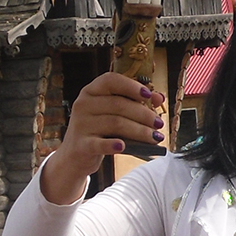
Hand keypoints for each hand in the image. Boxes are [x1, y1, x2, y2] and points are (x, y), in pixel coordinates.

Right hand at [40, 72, 164, 202]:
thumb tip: (159, 97)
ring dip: (139, 131)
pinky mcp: (81, 145)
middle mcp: (83, 104)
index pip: (111, 80)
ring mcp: (81, 124)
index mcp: (91, 91)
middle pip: (118, 105)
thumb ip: (134, 103)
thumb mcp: (113, 114)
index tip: (149, 95)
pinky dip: (112, 145)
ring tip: (154, 138)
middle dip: (143, 114)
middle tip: (159, 124)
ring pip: (115, 124)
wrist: (75, 155)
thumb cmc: (100, 131)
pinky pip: (99, 144)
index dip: (131, 86)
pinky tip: (123, 146)